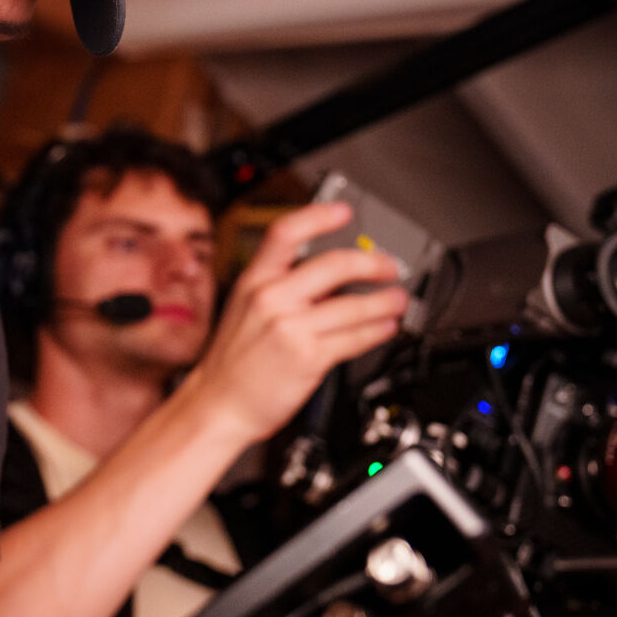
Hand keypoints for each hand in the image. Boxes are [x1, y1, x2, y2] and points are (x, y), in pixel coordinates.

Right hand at [174, 201, 405, 447]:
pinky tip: (385, 328)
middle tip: (388, 266)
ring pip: (353, 305)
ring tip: (397, 300)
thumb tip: (332, 281)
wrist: (218, 406)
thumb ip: (283, 291)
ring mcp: (289, 328)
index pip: (285, 233)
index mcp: (253, 282)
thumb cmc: (233, 364)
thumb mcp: (245, 312)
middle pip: (333, 265)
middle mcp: (270, 299)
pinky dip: (377, 331)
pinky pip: (355, 338)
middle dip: (372, 263)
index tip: (343, 211)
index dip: (318, 216)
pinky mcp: (308, 358)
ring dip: (385, 301)